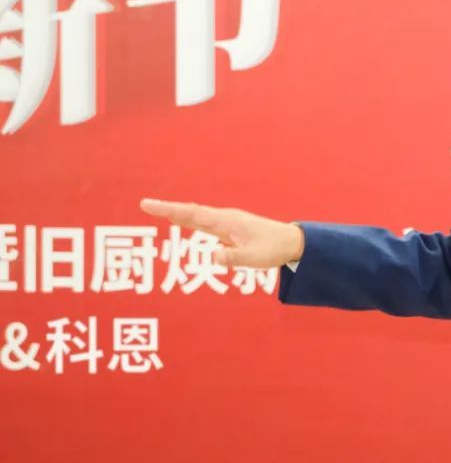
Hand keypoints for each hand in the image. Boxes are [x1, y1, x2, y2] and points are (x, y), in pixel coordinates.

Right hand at [138, 199, 303, 268]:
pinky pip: (205, 223)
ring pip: (197, 216)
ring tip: (157, 210)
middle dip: (168, 209)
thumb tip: (211, 256)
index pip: (193, 214)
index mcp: (227, 222)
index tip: (150, 205)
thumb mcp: (253, 258)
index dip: (170, 210)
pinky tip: (182, 220)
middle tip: (145, 204)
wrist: (292, 242)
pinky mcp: (230, 229)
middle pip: (191, 212)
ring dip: (178, 213)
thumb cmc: (273, 249)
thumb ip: (232, 258)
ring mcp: (227, 223)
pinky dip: (190, 220)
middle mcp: (225, 218)